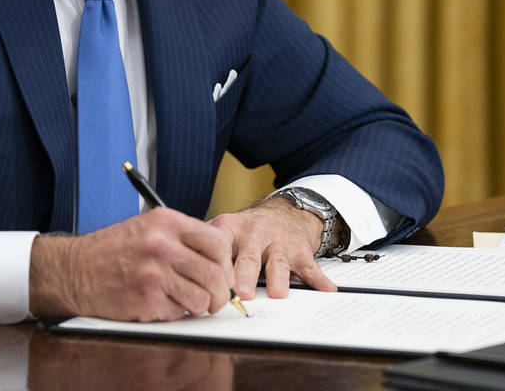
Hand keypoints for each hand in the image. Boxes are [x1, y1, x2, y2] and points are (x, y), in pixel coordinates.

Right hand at [28, 207, 234, 320]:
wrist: (74, 269)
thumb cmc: (112, 250)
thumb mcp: (148, 228)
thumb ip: (183, 238)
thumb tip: (220, 261)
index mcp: (166, 222)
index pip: (218, 241)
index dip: (226, 262)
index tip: (222, 272)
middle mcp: (161, 245)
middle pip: (216, 274)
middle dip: (220, 293)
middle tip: (214, 298)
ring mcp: (153, 273)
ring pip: (202, 299)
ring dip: (197, 306)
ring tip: (183, 300)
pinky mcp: (145, 300)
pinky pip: (179, 313)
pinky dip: (174, 313)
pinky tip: (159, 303)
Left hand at [208, 196, 337, 300]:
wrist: (284, 212)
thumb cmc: (247, 229)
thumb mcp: (223, 229)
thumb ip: (204, 249)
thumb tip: (178, 276)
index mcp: (230, 229)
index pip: (219, 248)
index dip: (214, 268)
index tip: (208, 285)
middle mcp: (254, 234)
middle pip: (249, 257)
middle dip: (244, 275)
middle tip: (239, 293)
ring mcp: (279, 243)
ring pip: (278, 263)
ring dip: (277, 279)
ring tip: (276, 293)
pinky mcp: (300, 251)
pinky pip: (310, 267)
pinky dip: (319, 280)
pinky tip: (326, 289)